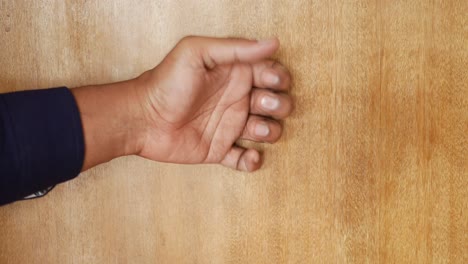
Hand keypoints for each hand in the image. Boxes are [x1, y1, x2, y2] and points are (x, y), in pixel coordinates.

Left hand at [136, 36, 292, 171]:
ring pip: (267, 131)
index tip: (269, 81)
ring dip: (270, 132)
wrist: (141, 119)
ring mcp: (229, 126)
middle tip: (260, 104)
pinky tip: (250, 155)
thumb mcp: (197, 53)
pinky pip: (244, 159)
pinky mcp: (219, 150)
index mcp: (234, 75)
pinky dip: (253, 161)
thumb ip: (235, 48)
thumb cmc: (166, 82)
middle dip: (278, 105)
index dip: (278, 78)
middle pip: (276, 103)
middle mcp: (236, 100)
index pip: (271, 74)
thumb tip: (271, 43)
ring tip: (254, 129)